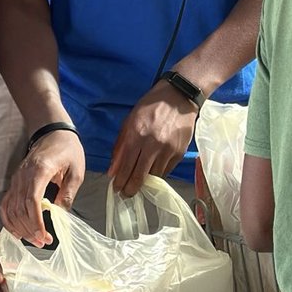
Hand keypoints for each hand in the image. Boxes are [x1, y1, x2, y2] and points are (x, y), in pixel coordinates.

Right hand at [0, 129, 85, 247]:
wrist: (53, 131)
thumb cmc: (67, 149)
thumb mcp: (76, 171)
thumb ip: (68, 193)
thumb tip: (60, 215)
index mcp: (40, 170)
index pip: (31, 201)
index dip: (36, 221)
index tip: (44, 236)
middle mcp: (23, 175)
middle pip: (19, 208)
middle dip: (30, 229)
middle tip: (43, 243)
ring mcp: (16, 179)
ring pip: (11, 209)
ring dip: (20, 228)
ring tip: (34, 240)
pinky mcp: (14, 182)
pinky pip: (6, 204)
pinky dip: (9, 219)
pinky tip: (18, 231)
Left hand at [107, 81, 198, 197]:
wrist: (178, 97)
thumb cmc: (150, 107)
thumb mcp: (129, 122)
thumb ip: (120, 147)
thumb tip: (112, 171)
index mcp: (136, 134)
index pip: (125, 166)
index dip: (120, 181)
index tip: (116, 189)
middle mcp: (152, 144)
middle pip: (139, 176)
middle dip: (131, 189)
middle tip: (126, 194)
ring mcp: (167, 150)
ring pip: (153, 176)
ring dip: (145, 183)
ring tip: (138, 184)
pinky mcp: (179, 153)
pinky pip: (166, 171)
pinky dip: (157, 174)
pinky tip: (152, 173)